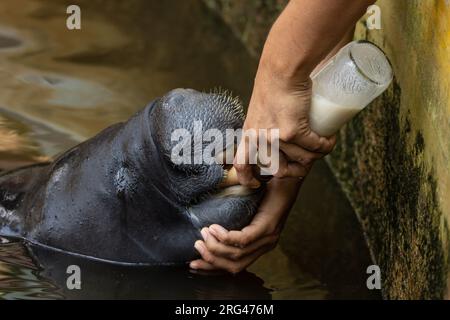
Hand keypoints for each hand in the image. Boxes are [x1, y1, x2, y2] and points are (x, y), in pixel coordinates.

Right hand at [190, 177, 301, 273]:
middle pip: (234, 266)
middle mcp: (264, 246)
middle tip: (197, 246)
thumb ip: (233, 219)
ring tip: (203, 234)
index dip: (213, 267)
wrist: (287, 176)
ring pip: (238, 254)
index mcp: (259, 246)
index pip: (235, 266)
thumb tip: (206, 224)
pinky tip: (214, 229)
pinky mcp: (268, 227)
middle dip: (211, 260)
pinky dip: (226, 237)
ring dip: (216, 247)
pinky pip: (244, 239)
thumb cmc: (266, 190)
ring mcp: (268, 238)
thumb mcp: (246, 209)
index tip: (194, 263)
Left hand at [234, 68, 335, 186]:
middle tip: (307, 160)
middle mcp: (259, 140)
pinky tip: (329, 139)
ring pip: (302, 159)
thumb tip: (282, 141)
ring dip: (316, 154)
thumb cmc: (275, 84)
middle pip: (279, 170)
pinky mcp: (292, 131)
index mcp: (249, 134)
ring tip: (323, 143)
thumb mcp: (260, 110)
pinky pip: (314, 147)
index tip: (258, 184)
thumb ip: (265, 126)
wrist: (282, 68)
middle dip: (297, 169)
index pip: (242, 166)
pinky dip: (325, 146)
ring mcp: (274, 137)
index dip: (249, 180)